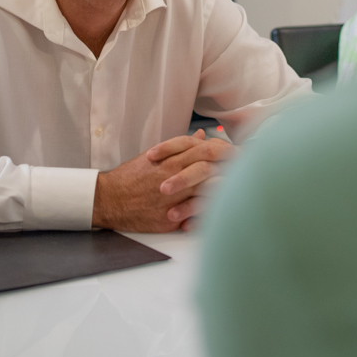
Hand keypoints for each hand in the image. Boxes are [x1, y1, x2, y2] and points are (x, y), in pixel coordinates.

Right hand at [92, 130, 233, 231]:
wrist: (108, 200)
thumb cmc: (132, 176)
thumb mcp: (157, 155)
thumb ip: (181, 146)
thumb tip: (203, 136)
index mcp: (171, 161)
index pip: (205, 151)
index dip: (225, 150)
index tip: (241, 151)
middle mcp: (174, 179)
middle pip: (210, 170)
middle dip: (231, 167)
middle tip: (248, 167)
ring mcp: (172, 200)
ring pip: (205, 192)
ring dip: (224, 188)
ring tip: (240, 187)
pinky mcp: (169, 220)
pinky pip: (194, 216)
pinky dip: (209, 212)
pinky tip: (223, 209)